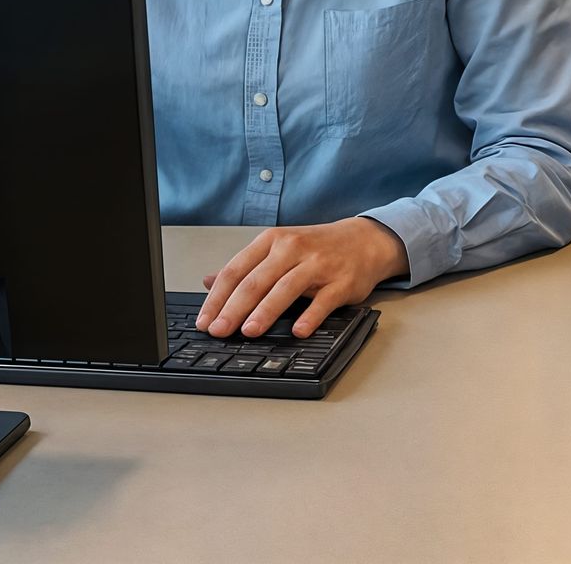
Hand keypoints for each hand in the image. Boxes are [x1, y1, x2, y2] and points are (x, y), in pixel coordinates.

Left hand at [196, 216, 407, 340]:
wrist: (365, 240)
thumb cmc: (317, 248)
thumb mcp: (279, 249)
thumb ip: (245, 266)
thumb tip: (207, 281)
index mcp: (273, 241)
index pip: (237, 269)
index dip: (217, 298)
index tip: (205, 321)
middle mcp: (294, 248)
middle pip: (258, 280)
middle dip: (234, 308)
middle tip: (219, 331)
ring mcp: (319, 264)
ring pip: (286, 288)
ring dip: (266, 311)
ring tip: (249, 331)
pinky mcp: (341, 281)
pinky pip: (323, 300)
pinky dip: (310, 316)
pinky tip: (298, 330)